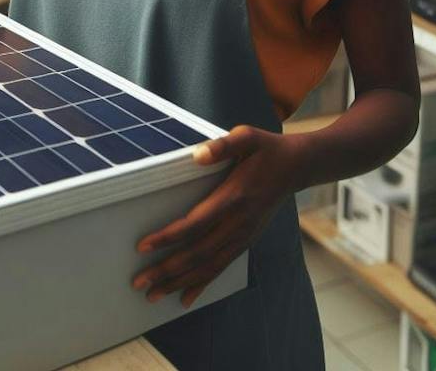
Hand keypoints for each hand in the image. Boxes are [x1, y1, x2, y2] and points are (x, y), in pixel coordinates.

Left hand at [131, 125, 305, 308]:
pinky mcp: (246, 241)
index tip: (143, 247)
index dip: (169, 237)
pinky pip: (222, 268)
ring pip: (208, 267)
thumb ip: (223, 145)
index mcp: (234, 198)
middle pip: (198, 253)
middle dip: (167, 270)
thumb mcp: (247, 137)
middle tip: (139, 282)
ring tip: (153, 295)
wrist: (296, 167)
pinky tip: (185, 299)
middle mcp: (238, 223)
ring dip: (180, 283)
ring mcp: (243, 236)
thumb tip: (198, 154)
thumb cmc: (266, 149)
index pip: (195, 224)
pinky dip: (202, 284)